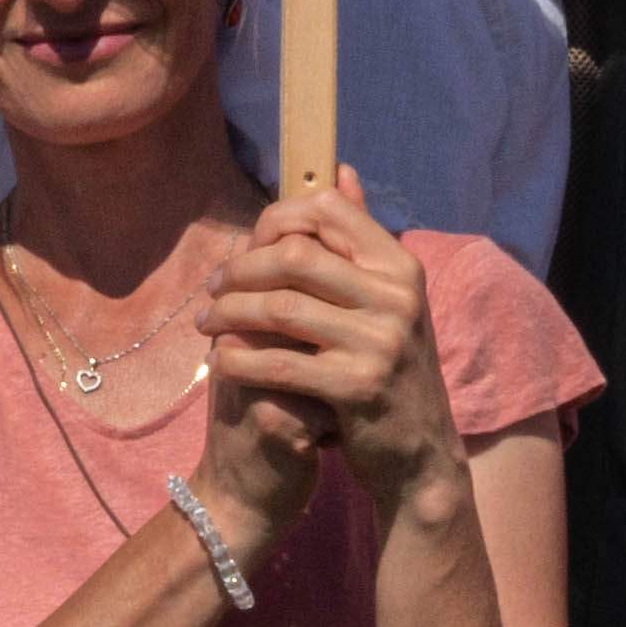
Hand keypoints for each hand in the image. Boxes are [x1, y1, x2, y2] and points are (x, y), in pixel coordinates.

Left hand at [205, 171, 451, 508]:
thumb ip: (359, 241)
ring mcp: (380, 341)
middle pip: (294, 254)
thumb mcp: (386, 301)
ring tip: (206, 324)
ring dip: (228, 313)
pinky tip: (220, 362)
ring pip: (279, 307)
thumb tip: (340, 170)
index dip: (275, 219)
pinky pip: (278, 362)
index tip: (246, 246)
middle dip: (239, 268)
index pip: (327, 210)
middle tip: (211, 289)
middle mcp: (397, 296)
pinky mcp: (358, 386)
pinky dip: (238, 359)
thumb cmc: (390, 371)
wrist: (419, 455)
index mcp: (400, 266)